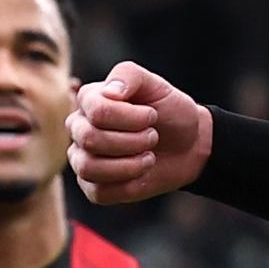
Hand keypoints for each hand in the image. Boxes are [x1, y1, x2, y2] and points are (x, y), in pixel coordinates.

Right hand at [64, 60, 214, 205]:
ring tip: (149, 156)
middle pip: (91, 139)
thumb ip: (129, 75)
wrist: (188, 145)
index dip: (131, 117)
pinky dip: (127, 185)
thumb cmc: (169, 112)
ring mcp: (82, 158)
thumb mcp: (156, 85)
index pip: (97, 111)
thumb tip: (109, 92)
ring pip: (89, 167)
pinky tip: (142, 173)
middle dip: (133, 140)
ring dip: (130, 164)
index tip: (152, 116)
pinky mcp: (93, 186)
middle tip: (153, 137)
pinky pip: (98, 192)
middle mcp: (79, 128)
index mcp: (89, 100)